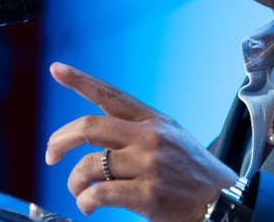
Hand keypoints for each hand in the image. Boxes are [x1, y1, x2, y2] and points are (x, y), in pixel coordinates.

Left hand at [44, 62, 237, 220]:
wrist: (223, 201)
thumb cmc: (193, 173)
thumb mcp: (172, 138)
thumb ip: (138, 132)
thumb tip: (97, 135)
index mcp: (153, 121)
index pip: (111, 96)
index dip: (81, 81)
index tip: (56, 69)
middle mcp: (149, 137)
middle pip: (89, 128)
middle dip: (60, 140)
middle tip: (50, 155)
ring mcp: (148, 165)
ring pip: (89, 165)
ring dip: (73, 181)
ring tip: (78, 191)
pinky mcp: (147, 194)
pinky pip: (99, 193)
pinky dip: (85, 201)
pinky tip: (88, 205)